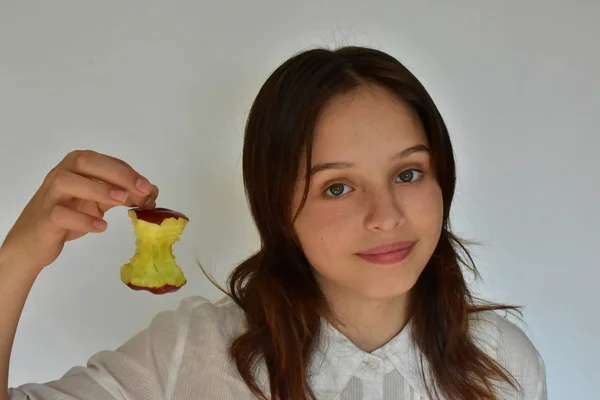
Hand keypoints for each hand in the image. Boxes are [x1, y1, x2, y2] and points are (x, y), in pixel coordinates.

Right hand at [0, 150, 158, 271]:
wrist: (34, 241)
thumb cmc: (68, 216)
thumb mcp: (99, 203)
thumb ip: (122, 195)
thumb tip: (152, 192)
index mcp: (76, 167)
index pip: (104, 161)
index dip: (128, 172)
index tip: (148, 187)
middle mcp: (61, 174)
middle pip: (85, 162)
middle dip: (117, 173)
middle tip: (142, 190)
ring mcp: (50, 195)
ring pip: (66, 181)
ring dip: (97, 188)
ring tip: (122, 200)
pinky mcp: (44, 218)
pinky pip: (60, 214)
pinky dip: (82, 219)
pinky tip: (101, 226)